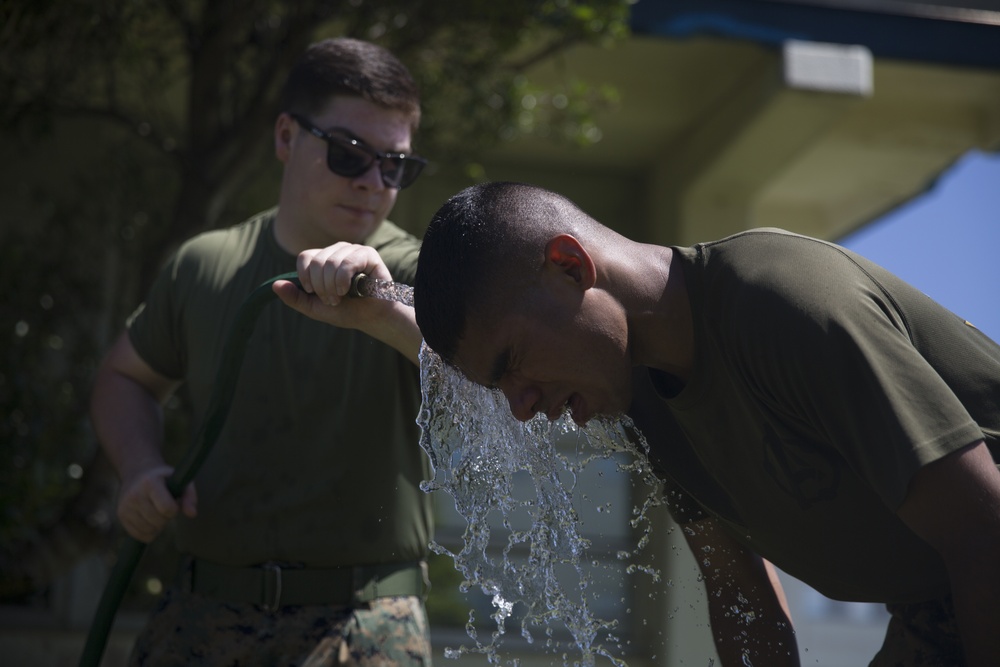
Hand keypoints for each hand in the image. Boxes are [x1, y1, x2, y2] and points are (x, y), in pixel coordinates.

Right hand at [117, 464, 196, 542]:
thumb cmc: (164, 478)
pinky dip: (148, 532)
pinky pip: (139, 535)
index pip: (166, 508)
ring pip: (149, 530)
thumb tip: (192, 514)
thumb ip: (190, 496)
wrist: (138, 472)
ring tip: (157, 513)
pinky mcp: (121, 515)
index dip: (175, 510)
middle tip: (165, 507)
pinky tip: (149, 520)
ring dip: (158, 526)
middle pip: (158, 521)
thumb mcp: (179, 480)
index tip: (174, 503)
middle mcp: (134, 494)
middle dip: (167, 517)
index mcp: (150, 482)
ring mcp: (125, 505)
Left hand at [272, 243, 413, 339]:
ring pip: (330, 262)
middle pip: (316, 261)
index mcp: (325, 259)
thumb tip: (274, 285)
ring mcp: (353, 250)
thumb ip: (294, 298)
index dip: (306, 277)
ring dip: (332, 286)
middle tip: (332, 300)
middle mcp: (338, 251)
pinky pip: (346, 262)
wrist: (373, 318)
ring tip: (341, 297)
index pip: (305, 257)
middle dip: (320, 286)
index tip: (314, 293)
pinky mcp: (368, 254)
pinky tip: (348, 290)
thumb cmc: (347, 311)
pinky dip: (343, 280)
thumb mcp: (315, 308)